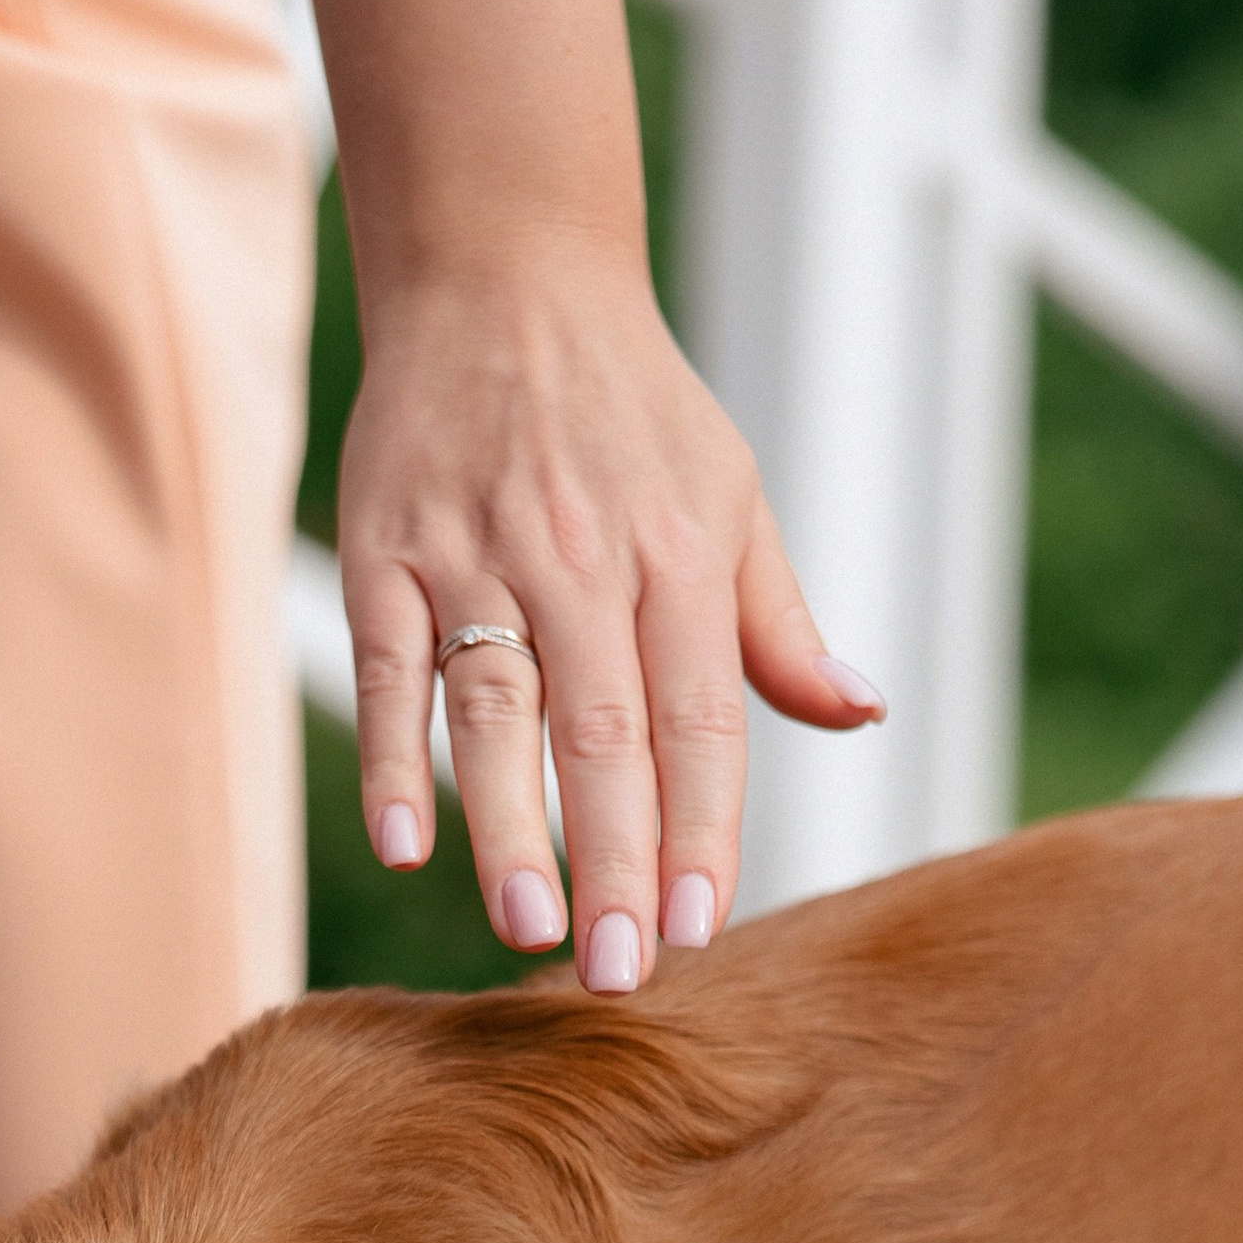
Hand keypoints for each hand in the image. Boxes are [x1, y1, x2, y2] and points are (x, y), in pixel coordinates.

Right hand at [339, 254, 882, 989]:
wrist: (505, 270)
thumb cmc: (631, 408)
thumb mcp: (731, 494)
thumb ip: (778, 625)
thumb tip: (859, 712)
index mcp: (677, 556)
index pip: (699, 722)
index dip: (702, 831)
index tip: (701, 930)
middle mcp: (580, 559)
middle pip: (604, 737)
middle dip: (615, 863)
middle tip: (620, 971)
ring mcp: (475, 555)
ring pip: (496, 714)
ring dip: (510, 829)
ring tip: (528, 932)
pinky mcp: (383, 553)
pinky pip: (387, 671)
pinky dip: (392, 757)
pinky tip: (405, 844)